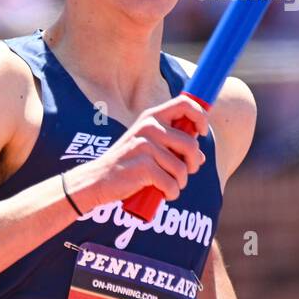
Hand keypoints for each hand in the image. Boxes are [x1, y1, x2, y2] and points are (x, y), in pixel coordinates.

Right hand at [66, 94, 208, 210]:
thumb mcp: (146, 146)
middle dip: (193, 164)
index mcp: (151, 117)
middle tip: (185, 172)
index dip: (201, 117)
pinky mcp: (144, 166)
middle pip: (191, 144)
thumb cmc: (125, 164)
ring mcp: (145, 146)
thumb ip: (172, 146)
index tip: (202, 133)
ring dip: (180, 182)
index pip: (186, 104)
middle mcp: (148, 127)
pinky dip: (171, 193)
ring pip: (182, 168)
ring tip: (168, 185)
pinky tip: (163, 194)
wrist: (97, 180)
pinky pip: (172, 183)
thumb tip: (201, 156)